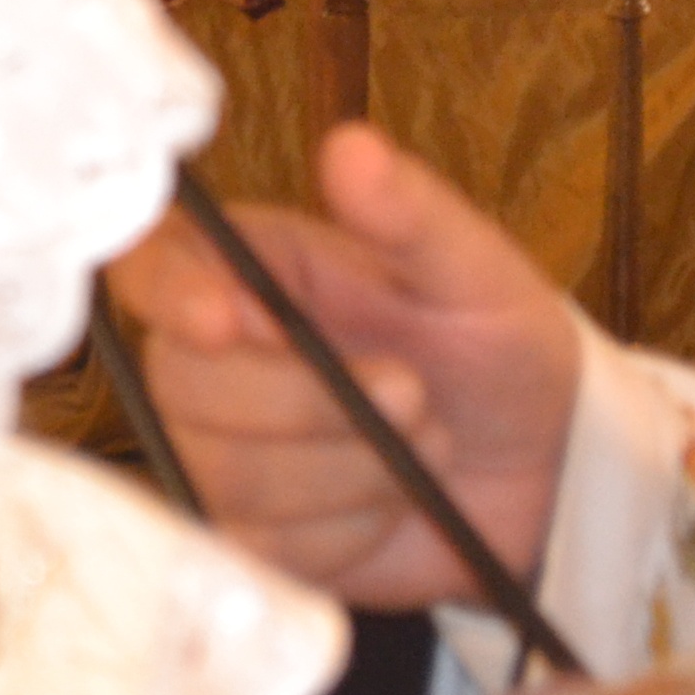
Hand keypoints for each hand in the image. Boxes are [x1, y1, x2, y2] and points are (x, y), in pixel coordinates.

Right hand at [105, 125, 582, 606]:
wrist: (542, 467)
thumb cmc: (495, 346)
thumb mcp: (475, 272)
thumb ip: (412, 213)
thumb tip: (350, 147)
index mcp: (246, 267)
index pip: (152, 264)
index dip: (171, 294)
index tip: (228, 321)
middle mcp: (211, 356)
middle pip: (192, 386)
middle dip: (317, 403)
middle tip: (416, 393)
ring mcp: (222, 451)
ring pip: (237, 474)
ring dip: (355, 469)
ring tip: (424, 442)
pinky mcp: (251, 536)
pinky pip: (270, 547)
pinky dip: (352, 528)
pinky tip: (395, 499)